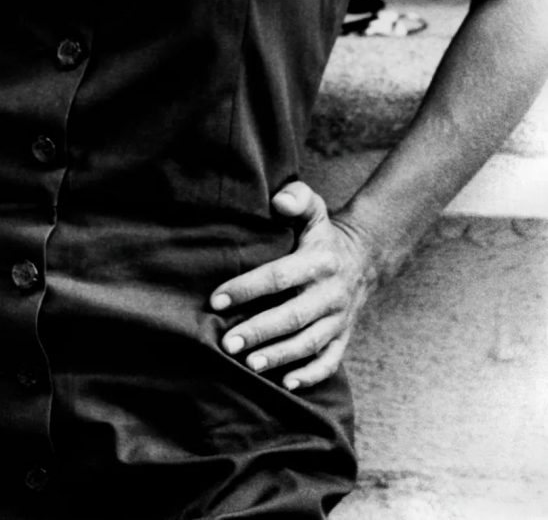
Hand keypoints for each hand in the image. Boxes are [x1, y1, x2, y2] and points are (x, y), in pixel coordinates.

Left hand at [210, 181, 377, 391]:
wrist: (367, 257)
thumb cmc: (324, 234)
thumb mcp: (315, 210)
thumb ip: (297, 199)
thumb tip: (279, 201)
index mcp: (319, 261)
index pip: (279, 276)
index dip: (247, 287)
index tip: (217, 299)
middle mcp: (331, 293)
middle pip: (293, 316)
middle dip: (260, 331)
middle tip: (228, 343)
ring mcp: (339, 318)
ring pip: (309, 343)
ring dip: (279, 356)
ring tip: (249, 366)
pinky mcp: (344, 337)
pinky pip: (330, 361)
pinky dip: (311, 376)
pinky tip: (286, 384)